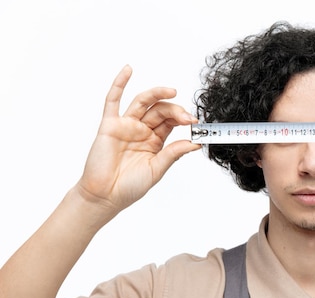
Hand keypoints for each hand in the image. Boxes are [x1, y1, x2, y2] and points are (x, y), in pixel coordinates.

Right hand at [77, 65, 199, 211]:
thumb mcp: (157, 169)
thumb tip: (196, 142)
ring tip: (172, 91)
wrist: (105, 196)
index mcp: (155, 141)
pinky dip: (119, 83)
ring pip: (143, 102)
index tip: (196, 123)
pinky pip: (113, 100)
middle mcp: (141, 130)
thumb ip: (174, 153)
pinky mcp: (109, 125)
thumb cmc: (129, 186)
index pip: (171, 122)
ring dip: (158, 93)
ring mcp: (126, 126)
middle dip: (175, 111)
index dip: (184, 119)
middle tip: (187, 117)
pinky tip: (128, 70)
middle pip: (161, 111)